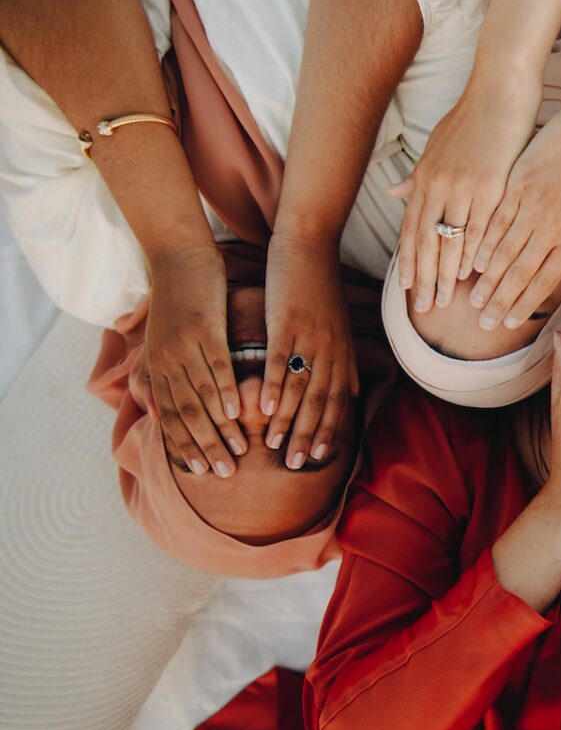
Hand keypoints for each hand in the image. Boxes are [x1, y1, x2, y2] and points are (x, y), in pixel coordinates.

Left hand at [143, 247, 245, 476]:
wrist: (177, 256)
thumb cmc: (176, 298)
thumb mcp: (161, 339)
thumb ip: (158, 374)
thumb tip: (152, 409)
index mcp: (158, 367)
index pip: (170, 416)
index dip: (185, 446)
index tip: (204, 471)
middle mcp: (166, 362)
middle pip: (184, 415)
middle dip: (204, 447)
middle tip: (224, 474)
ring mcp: (183, 346)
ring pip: (201, 397)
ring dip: (220, 428)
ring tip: (240, 451)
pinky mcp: (203, 329)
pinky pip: (216, 366)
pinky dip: (227, 391)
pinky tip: (239, 410)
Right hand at [261, 234, 358, 468]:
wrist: (309, 248)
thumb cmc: (321, 289)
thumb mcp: (340, 329)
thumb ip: (346, 363)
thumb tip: (356, 393)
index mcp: (342, 353)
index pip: (338, 400)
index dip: (330, 430)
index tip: (320, 458)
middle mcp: (330, 350)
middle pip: (322, 401)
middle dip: (310, 435)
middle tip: (297, 465)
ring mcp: (310, 337)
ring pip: (302, 387)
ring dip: (289, 420)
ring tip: (275, 447)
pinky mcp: (287, 324)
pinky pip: (280, 360)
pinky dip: (274, 386)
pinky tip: (263, 409)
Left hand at [392, 76, 541, 313]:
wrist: (500, 91)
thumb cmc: (472, 117)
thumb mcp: (437, 145)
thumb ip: (418, 174)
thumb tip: (395, 191)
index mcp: (426, 177)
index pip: (412, 228)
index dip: (409, 260)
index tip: (409, 288)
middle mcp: (438, 185)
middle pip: (425, 240)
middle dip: (423, 276)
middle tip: (423, 306)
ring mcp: (463, 186)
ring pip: (449, 240)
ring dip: (446, 274)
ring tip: (445, 301)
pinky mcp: (490, 185)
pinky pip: (479, 226)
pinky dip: (473, 252)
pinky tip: (471, 274)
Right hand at [466, 98, 560, 329]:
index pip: (545, 281)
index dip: (525, 304)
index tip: (509, 322)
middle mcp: (553, 227)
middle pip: (520, 272)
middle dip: (500, 300)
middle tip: (482, 322)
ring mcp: (534, 204)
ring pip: (505, 249)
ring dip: (487, 277)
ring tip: (471, 297)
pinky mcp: (520, 181)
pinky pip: (497, 217)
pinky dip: (484, 240)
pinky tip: (472, 257)